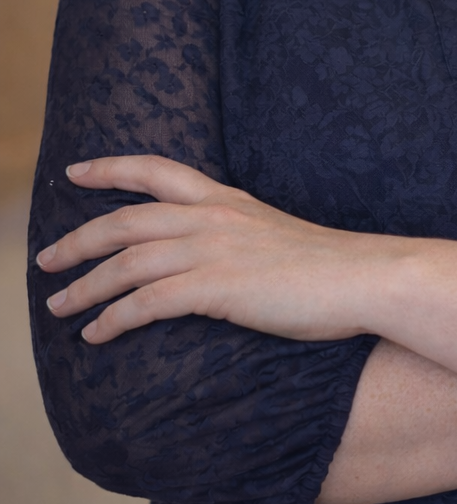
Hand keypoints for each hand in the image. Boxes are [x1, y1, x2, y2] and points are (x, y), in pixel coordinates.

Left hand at [36, 155, 395, 344]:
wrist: (363, 278)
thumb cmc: (327, 268)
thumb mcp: (275, 235)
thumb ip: (238, 237)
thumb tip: (214, 258)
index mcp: (226, 200)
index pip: (157, 170)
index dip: (111, 168)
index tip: (74, 171)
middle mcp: (212, 217)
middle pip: (125, 220)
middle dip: (78, 240)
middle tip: (46, 260)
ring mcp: (213, 251)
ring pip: (126, 263)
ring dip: (84, 287)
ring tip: (58, 306)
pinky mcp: (216, 289)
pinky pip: (146, 303)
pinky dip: (113, 319)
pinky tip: (96, 335)